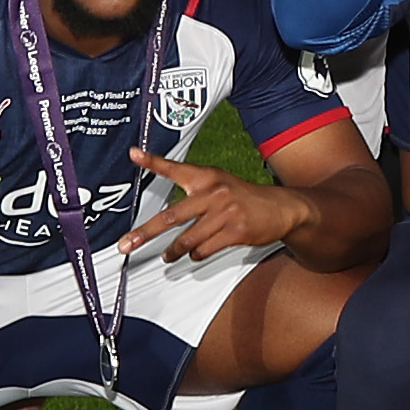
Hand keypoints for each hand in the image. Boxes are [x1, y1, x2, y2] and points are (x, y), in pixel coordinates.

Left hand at [123, 146, 306, 264]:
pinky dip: (197, 254)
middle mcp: (214, 193)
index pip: (176, 168)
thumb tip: (164, 212)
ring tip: (168, 256)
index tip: (134, 154)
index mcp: (207, 177)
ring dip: (173, 251)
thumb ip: (192, 190)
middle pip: (171, 217)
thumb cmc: (244, 198)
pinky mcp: (235, 231)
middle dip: (144, 233)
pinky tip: (198, 252)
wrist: (282, 208)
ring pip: (186, 239)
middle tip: (126, 244)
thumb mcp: (219, 185)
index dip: (153, 161)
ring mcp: (225, 213)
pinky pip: (204, 249)